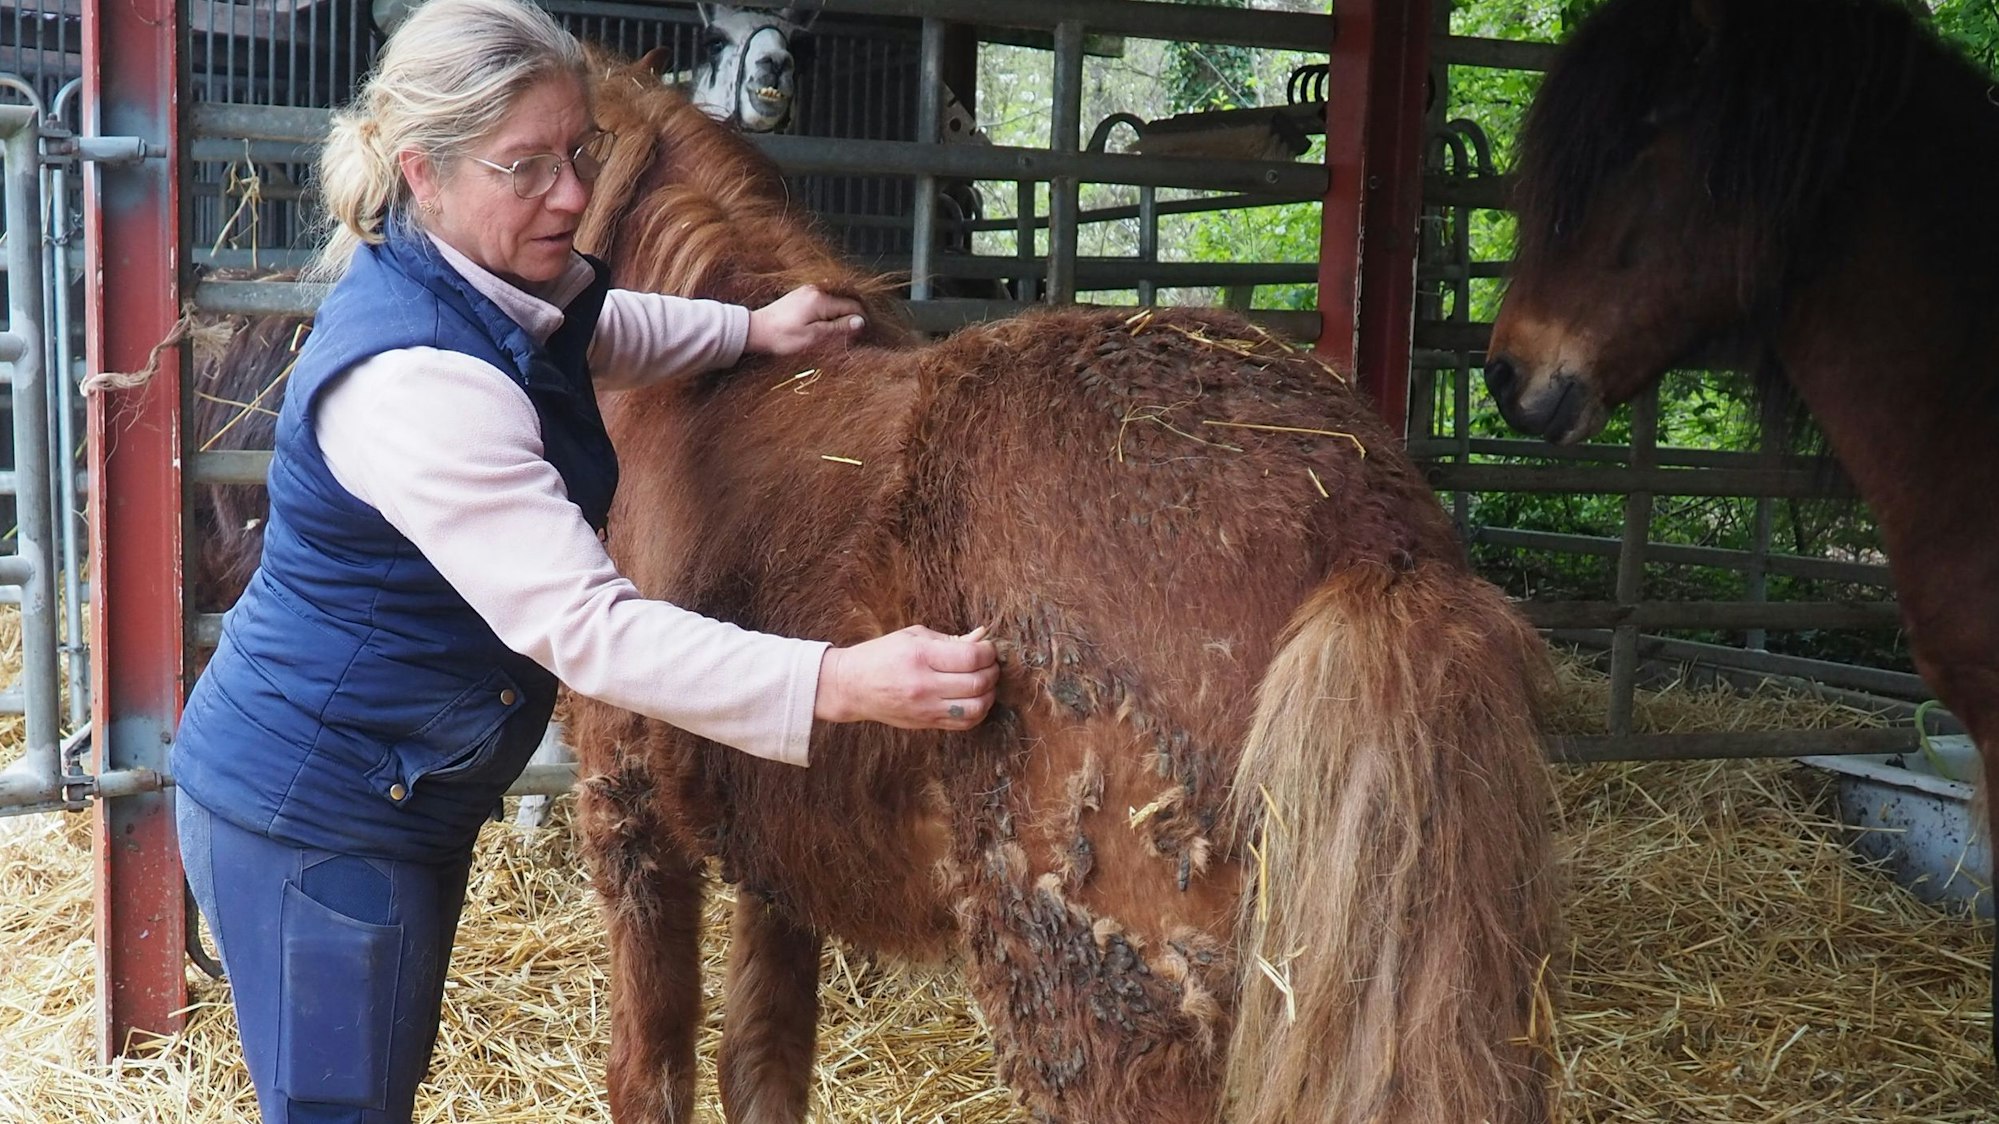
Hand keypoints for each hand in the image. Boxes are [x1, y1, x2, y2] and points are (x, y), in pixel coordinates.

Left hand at [746, 284, 865, 356]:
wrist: (756, 330)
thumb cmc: (782, 337)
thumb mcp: (814, 337)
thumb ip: (839, 328)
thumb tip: (860, 322)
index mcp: (821, 300)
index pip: (853, 307)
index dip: (859, 322)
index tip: (858, 336)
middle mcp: (816, 290)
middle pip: (844, 303)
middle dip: (848, 319)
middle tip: (845, 338)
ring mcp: (807, 291)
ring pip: (834, 303)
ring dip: (837, 317)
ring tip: (832, 335)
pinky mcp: (801, 296)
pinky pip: (822, 303)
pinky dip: (826, 314)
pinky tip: (821, 327)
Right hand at [815, 625, 998, 730]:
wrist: (851, 686)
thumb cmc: (881, 655)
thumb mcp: (912, 636)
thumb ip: (950, 639)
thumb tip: (982, 637)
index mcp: (920, 656)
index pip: (971, 657)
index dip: (988, 652)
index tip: (988, 648)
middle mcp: (924, 684)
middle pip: (977, 683)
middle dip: (992, 671)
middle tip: (990, 663)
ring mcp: (926, 708)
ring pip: (976, 707)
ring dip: (989, 693)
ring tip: (985, 682)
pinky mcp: (926, 723)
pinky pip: (964, 723)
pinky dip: (979, 711)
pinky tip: (975, 699)